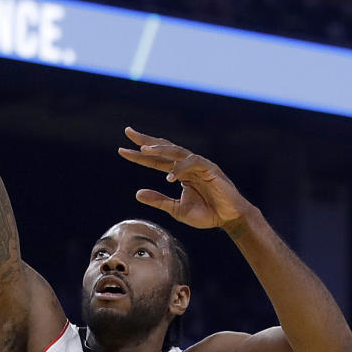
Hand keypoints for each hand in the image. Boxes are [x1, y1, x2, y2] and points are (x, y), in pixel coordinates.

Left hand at [118, 129, 252, 229]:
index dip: (139, 156)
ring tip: (144, 150)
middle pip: (164, 148)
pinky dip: (180, 169)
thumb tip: (137, 194)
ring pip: (177, 151)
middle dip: (146, 140)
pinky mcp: (211, 169)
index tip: (121, 150)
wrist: (229, 219)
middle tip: (128, 132)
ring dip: (161, 149)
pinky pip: (193, 163)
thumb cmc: (206, 213)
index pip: (156, 160)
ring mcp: (200, 165)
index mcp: (179, 172)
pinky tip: (168, 177)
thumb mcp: (177, 209)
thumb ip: (159, 201)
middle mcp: (188, 165)